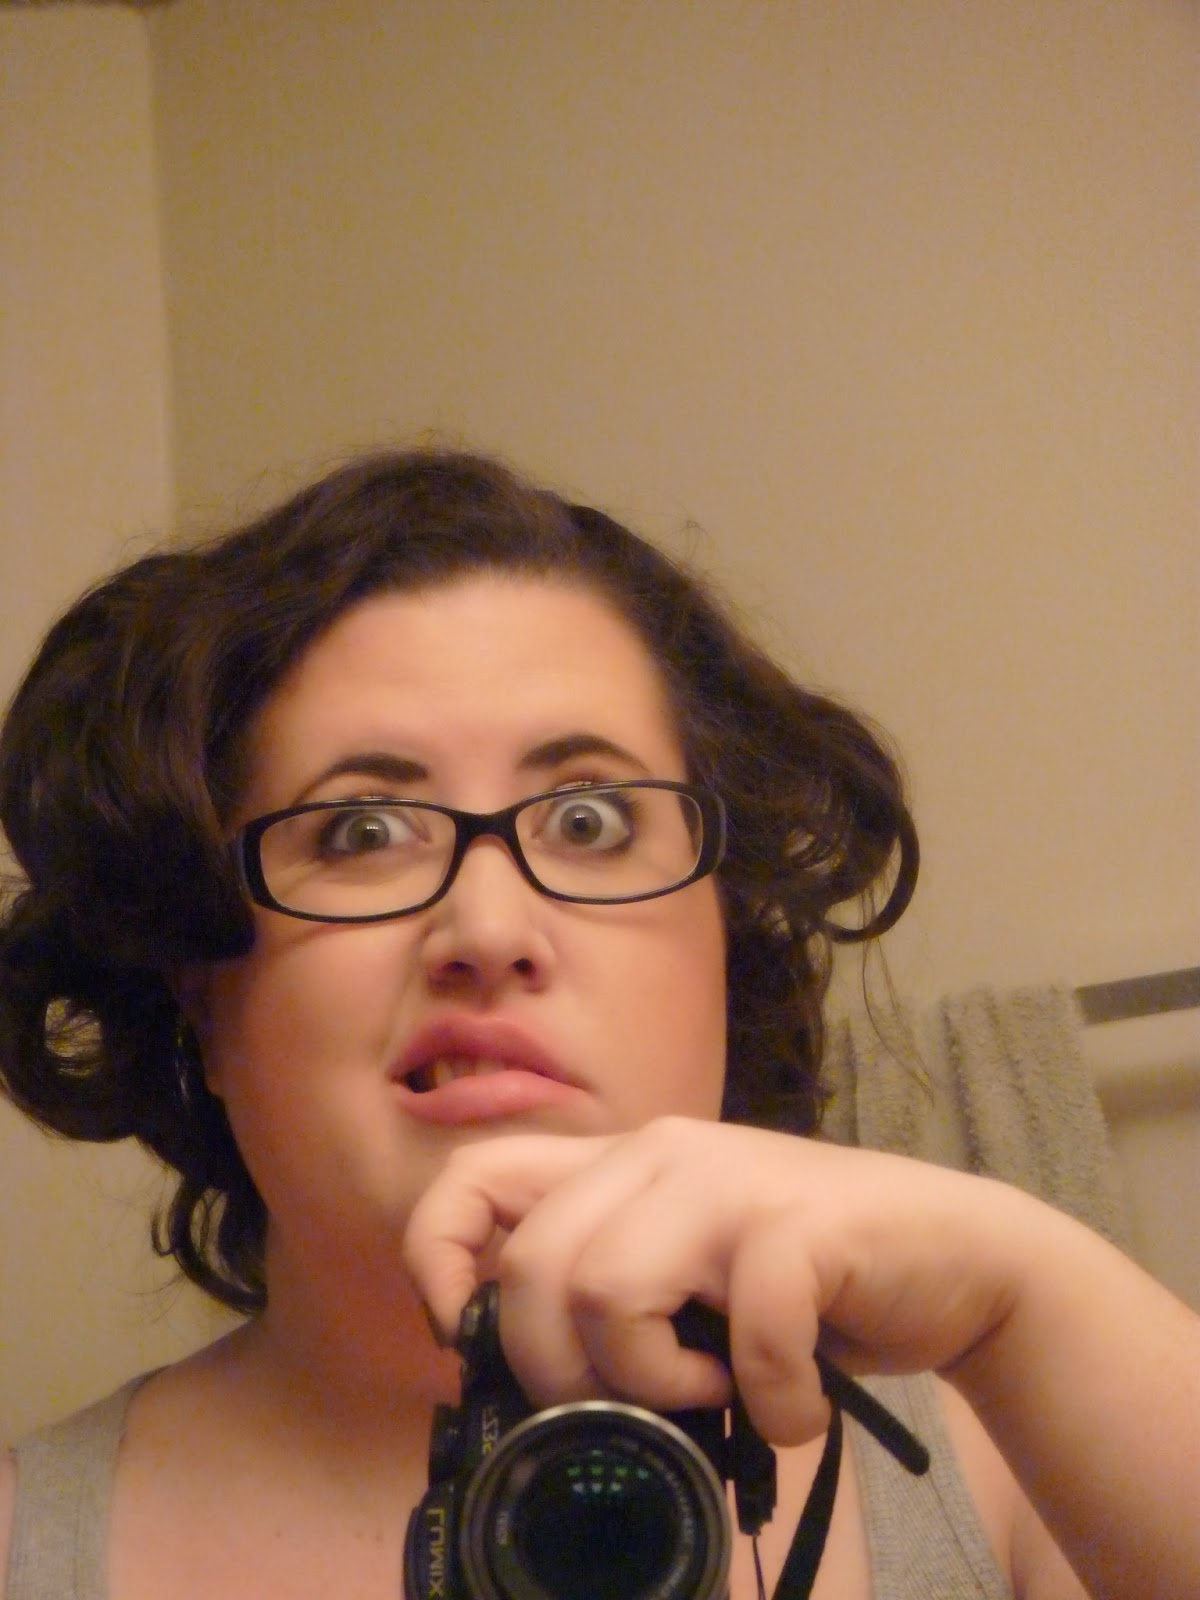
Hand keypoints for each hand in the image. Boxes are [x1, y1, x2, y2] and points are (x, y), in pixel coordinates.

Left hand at [402, 1116, 1030, 1445]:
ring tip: (717, 1390)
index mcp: (621, 1162)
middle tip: (634, 1401)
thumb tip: (502, 1367)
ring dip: (655, 1383)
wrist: (960, 1259)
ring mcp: (729, 1181)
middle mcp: (662, 1152)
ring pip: (606, 1292)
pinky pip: (742, 1334)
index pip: (474, 1173)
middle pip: (529, 1266)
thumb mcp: (686, 1272)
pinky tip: (796, 1406)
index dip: (435, 1253)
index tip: (462, 1335)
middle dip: (560, 1371)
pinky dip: (770, 1402)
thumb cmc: (807, 1285)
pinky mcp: (799, 1225)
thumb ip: (607, 1284)